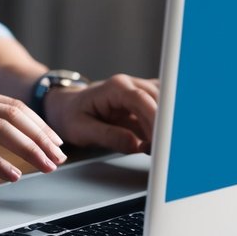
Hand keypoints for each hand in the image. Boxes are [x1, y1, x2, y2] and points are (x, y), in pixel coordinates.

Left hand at [44, 74, 159, 153]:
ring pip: (167, 105)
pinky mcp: (147, 103)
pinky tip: (167, 142)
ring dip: (169, 125)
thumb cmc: (71, 116)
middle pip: (160, 101)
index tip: (162, 138)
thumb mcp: (81, 130)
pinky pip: (165, 111)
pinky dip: (168, 126)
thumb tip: (136, 145)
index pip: (142, 99)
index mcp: (115, 88)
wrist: (67, 107)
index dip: (155, 118)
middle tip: (166, 150)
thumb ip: (108, 136)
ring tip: (168, 148)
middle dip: (166, 125)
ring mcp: (141, 92)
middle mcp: (132, 85)